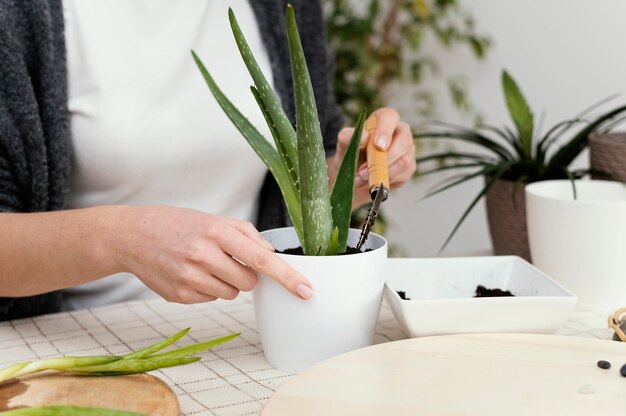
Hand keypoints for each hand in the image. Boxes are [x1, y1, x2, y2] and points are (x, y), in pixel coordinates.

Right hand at [114, 206, 313, 303]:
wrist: (133, 236)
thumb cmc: (178, 224)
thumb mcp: (214, 219)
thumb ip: (246, 234)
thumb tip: (270, 255)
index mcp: (217, 232)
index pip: (261, 260)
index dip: (287, 277)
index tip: (306, 291)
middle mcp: (204, 255)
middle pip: (249, 283)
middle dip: (246, 275)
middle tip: (226, 260)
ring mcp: (190, 277)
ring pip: (231, 294)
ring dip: (225, 282)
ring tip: (203, 264)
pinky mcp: (179, 295)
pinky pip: (210, 299)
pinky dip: (207, 289)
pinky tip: (190, 273)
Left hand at [331, 108, 415, 208]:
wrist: (355, 174)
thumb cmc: (352, 153)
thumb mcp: (344, 143)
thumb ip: (349, 136)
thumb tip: (365, 137)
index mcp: (384, 119)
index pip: (390, 117)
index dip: (385, 130)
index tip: (378, 145)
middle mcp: (400, 132)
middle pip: (404, 141)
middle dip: (385, 159)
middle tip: (364, 170)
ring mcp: (407, 150)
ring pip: (403, 161)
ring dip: (381, 173)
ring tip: (362, 178)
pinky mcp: (409, 167)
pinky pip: (402, 175)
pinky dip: (385, 181)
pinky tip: (372, 181)